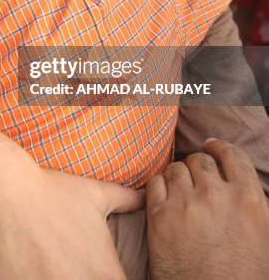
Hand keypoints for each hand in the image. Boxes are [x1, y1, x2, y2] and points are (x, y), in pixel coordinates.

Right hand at [0, 132, 143, 279]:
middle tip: (62, 267)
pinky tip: (25, 271)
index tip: (87, 268)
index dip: (107, 279)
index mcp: (106, 275)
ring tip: (44, 269)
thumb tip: (144, 196)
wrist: (0, 191)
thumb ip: (126, 200)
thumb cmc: (48, 191)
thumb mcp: (93, 194)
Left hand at [147, 138, 268, 279]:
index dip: (219, 148)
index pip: (232, 156)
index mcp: (249, 201)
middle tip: (195, 181)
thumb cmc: (243, 277)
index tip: (211, 146)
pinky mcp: (159, 217)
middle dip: (197, 168)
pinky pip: (154, 183)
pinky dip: (158, 187)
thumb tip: (239, 184)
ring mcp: (185, 205)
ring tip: (179, 192)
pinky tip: (163, 198)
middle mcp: (216, 197)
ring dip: (177, 177)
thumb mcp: (264, 237)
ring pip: (175, 169)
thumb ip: (252, 204)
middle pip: (200, 161)